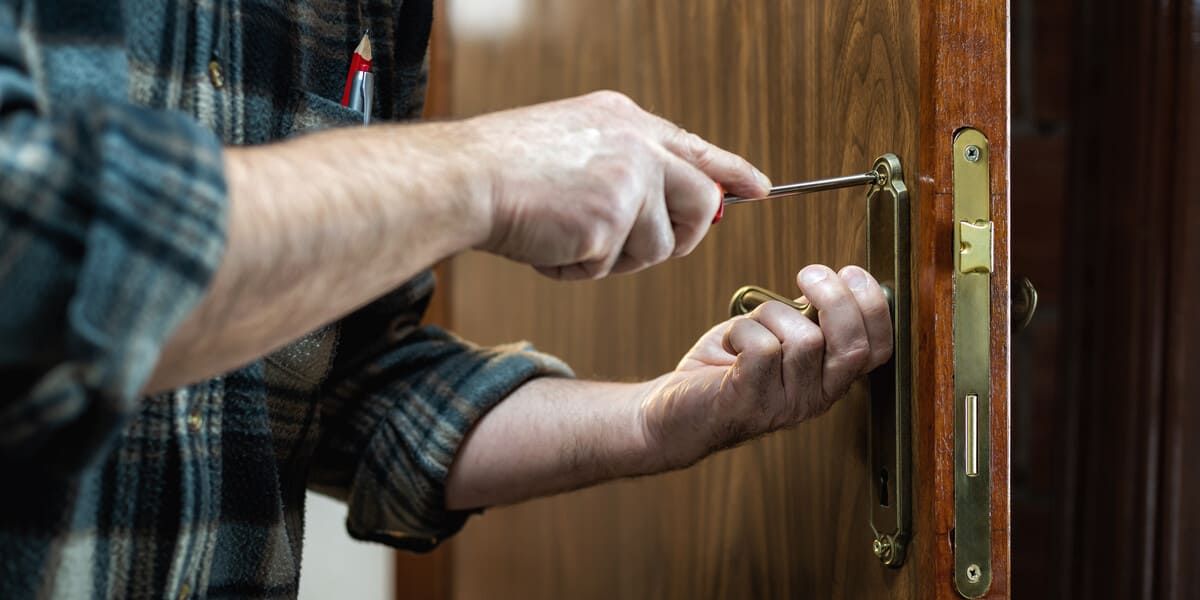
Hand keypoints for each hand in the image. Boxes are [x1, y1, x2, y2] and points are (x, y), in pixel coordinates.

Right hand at [461, 90, 770, 278]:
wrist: (465, 177)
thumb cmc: (505, 167)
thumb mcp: (575, 143)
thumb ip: (628, 165)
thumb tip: (678, 201)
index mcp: (627, 120)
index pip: (695, 148)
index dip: (730, 172)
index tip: (758, 188)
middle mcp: (638, 144)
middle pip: (697, 203)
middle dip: (677, 236)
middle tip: (633, 245)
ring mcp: (629, 181)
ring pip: (654, 248)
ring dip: (612, 257)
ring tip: (565, 235)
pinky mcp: (612, 221)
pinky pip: (609, 268)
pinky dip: (576, 269)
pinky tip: (547, 243)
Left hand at [637, 265, 893, 468]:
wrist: (673, 414)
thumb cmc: (725, 367)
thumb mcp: (777, 337)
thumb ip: (807, 317)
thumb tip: (830, 282)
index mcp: (829, 379)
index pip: (879, 348)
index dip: (874, 305)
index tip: (850, 272)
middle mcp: (816, 398)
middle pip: (852, 344)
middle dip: (835, 297)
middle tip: (808, 274)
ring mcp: (785, 404)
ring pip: (804, 339)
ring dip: (772, 313)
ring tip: (751, 323)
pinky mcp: (751, 401)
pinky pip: (762, 347)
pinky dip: (742, 329)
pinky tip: (730, 341)